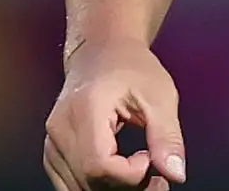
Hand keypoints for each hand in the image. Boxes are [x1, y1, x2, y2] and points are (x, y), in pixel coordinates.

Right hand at [43, 36, 186, 189]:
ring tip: (142, 173)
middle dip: (127, 186)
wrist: (102, 52)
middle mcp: (60, 129)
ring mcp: (51, 143)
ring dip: (113, 190)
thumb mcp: (160, 96)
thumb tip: (176, 174)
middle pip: (88, 181)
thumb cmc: (132, 68)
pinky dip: (98, 186)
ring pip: (78, 188)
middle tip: (156, 177)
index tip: (149, 158)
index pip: (98, 165)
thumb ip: (167, 137)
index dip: (129, 174)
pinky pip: (71, 184)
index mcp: (85, 109)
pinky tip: (122, 174)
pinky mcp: (52, 152)